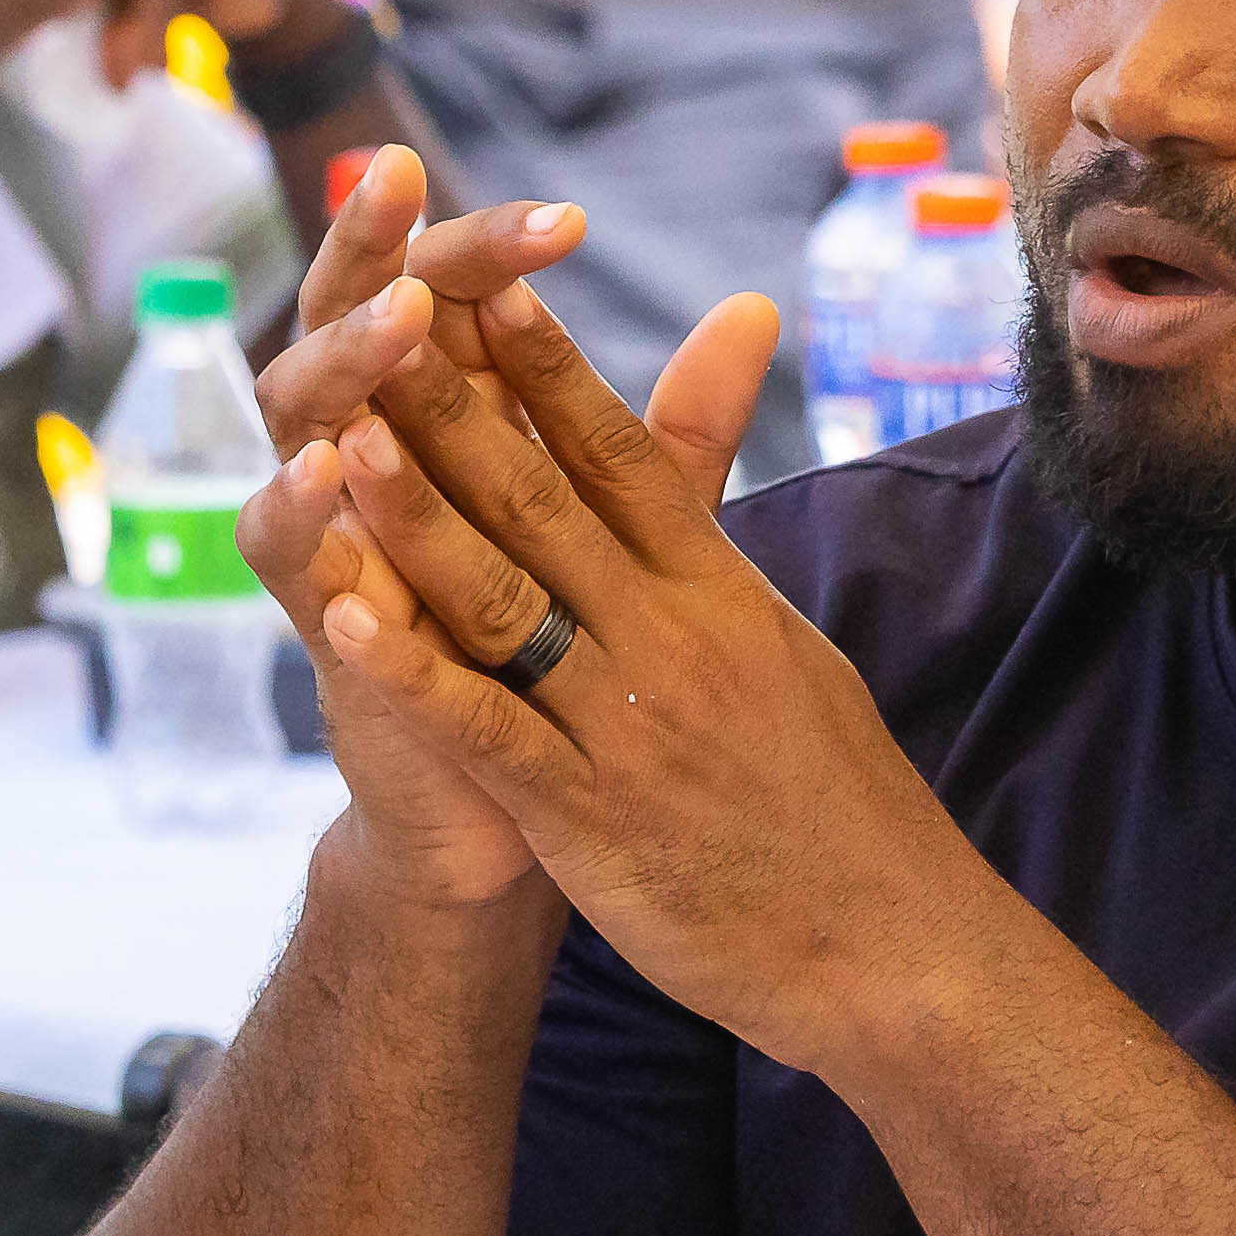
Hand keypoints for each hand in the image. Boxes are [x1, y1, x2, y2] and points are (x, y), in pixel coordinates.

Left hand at [258, 219, 977, 1069]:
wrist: (895, 949)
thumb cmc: (841, 811)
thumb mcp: (793, 658)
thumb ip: (725, 555)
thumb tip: (703, 509)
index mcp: (723, 599)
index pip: (626, 459)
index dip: (549, 369)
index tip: (486, 286)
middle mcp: (676, 642)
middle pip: (548, 504)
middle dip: (455, 408)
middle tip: (377, 318)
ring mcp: (630, 728)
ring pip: (507, 601)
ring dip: (416, 518)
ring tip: (339, 437)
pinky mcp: (593, 820)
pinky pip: (487, 730)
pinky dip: (411, 672)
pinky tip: (340, 618)